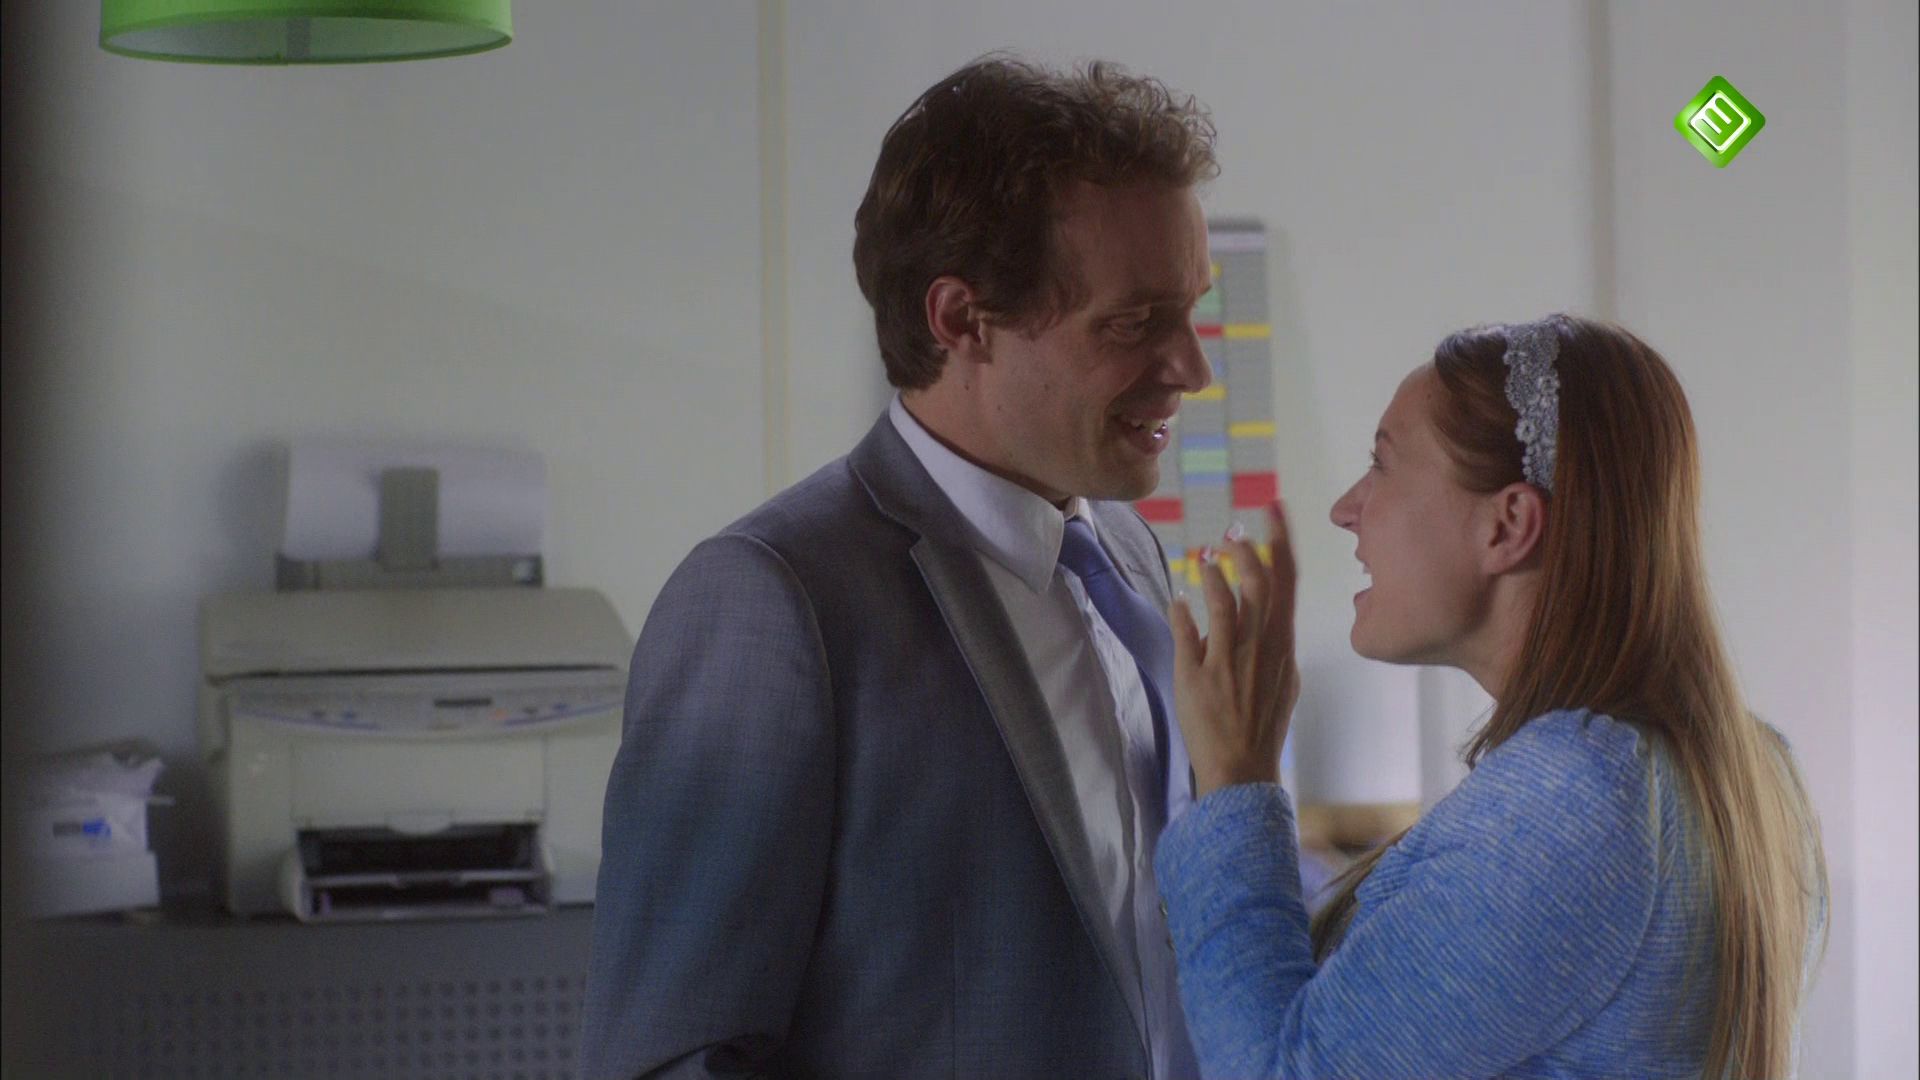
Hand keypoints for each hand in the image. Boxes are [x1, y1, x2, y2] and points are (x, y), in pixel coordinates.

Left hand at [1170, 500, 1300, 797]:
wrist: (1242, 770)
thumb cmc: (1261, 726)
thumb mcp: (1281, 682)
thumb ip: (1270, 647)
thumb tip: (1263, 620)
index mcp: (1283, 646)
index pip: (1288, 584)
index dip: (1281, 543)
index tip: (1275, 511)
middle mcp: (1262, 649)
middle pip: (1260, 585)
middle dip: (1249, 551)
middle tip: (1235, 532)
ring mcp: (1231, 662)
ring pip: (1227, 604)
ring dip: (1217, 575)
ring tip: (1208, 558)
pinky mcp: (1200, 677)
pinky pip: (1190, 633)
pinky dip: (1185, 611)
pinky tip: (1179, 600)